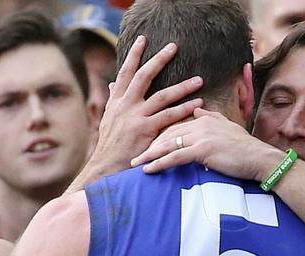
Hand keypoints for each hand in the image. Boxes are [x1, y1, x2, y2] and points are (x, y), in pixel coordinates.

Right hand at [69, 35, 203, 190]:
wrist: (106, 166)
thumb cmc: (110, 144)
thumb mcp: (109, 119)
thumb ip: (114, 99)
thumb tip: (113, 83)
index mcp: (116, 101)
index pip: (125, 72)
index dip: (133, 55)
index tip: (142, 39)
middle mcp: (125, 105)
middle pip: (144, 76)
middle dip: (159, 59)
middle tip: (174, 47)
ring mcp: (135, 117)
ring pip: (162, 96)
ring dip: (182, 86)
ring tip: (199, 80)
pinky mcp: (146, 130)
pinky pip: (169, 116)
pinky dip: (184, 109)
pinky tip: (197, 103)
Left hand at [131, 108, 281, 181]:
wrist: (260, 159)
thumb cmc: (244, 148)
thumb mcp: (227, 128)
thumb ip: (211, 117)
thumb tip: (200, 108)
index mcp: (203, 118)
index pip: (174, 125)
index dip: (156, 134)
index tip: (143, 142)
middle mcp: (200, 123)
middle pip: (166, 133)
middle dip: (147, 144)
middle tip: (132, 153)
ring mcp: (201, 136)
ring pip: (167, 144)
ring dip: (149, 155)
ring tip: (134, 163)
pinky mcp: (203, 150)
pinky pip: (175, 157)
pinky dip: (159, 163)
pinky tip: (148, 170)